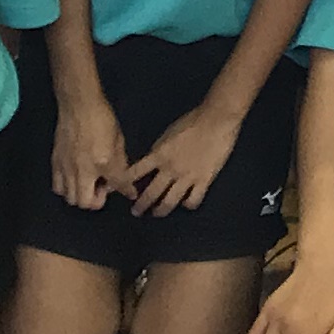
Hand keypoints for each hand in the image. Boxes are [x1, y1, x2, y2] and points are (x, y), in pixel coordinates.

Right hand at [51, 86, 132, 211]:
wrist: (78, 104)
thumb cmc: (102, 118)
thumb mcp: (119, 139)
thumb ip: (120, 161)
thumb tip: (123, 176)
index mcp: (104, 161)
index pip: (117, 185)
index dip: (127, 190)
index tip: (130, 193)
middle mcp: (83, 170)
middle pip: (86, 203)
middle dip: (97, 200)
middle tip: (102, 188)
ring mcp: (67, 168)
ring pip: (71, 199)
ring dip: (81, 196)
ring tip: (88, 184)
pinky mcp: (55, 164)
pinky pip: (58, 187)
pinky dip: (66, 188)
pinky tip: (74, 178)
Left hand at [130, 99, 243, 216]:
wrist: (216, 120)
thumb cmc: (192, 121)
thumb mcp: (168, 133)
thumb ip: (160, 149)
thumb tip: (153, 161)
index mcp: (159, 154)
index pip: (136, 172)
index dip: (125, 182)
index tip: (118, 190)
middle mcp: (170, 169)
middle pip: (151, 193)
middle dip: (141, 205)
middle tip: (136, 212)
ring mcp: (187, 177)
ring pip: (170, 201)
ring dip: (161, 210)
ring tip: (157, 213)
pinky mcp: (204, 180)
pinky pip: (193, 199)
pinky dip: (188, 204)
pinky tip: (186, 203)